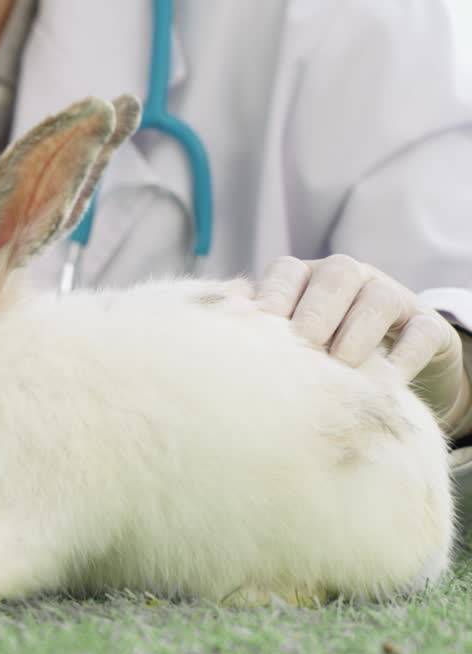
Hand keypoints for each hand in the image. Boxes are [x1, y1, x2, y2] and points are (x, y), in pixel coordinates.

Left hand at [255, 254, 471, 430]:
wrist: (387, 368)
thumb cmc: (320, 352)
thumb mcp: (289, 339)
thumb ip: (260, 328)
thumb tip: (225, 320)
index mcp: (307, 277)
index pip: (287, 271)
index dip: (273, 297)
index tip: (260, 331)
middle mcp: (349, 278)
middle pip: (336, 275)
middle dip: (316, 312)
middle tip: (304, 348)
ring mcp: (392, 296)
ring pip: (378, 299)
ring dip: (357, 333)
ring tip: (341, 366)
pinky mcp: (429, 325)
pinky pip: (422, 332)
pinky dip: (404, 356)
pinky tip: (386, 380)